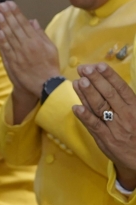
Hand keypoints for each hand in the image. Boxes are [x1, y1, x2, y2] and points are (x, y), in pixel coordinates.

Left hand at [0, 1, 60, 98]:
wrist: (44, 85)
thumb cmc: (49, 66)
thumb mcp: (51, 48)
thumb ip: (41, 34)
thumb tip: (32, 21)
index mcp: (37, 41)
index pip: (24, 23)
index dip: (15, 12)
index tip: (9, 3)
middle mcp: (27, 46)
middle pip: (15, 27)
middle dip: (7, 15)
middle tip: (0, 4)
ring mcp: (18, 55)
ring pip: (8, 37)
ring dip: (1, 24)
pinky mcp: (12, 63)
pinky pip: (5, 49)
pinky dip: (0, 40)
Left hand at [72, 63, 135, 187]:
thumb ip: (126, 101)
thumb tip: (111, 83)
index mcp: (135, 107)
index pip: (121, 88)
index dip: (109, 76)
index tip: (99, 65)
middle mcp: (126, 115)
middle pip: (108, 95)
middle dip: (95, 80)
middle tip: (84, 68)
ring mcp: (115, 127)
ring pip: (100, 107)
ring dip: (88, 94)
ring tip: (78, 81)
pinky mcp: (106, 139)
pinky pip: (94, 126)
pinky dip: (85, 117)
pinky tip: (75, 107)